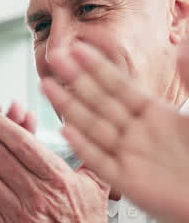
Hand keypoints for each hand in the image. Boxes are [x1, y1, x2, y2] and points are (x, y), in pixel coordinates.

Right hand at [43, 40, 188, 222]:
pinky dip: (83, 147)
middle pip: (100, 101)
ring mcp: (131, 156)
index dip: (98, 65)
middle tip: (54, 57)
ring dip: (69, 105)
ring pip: (93, 126)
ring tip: (47, 85)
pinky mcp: (129, 182)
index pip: (120, 84)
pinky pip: (101, 162)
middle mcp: (139, 133)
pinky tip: (66, 131)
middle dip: (75, 78)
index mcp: (157, 115)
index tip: (77, 47)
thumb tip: (186, 41)